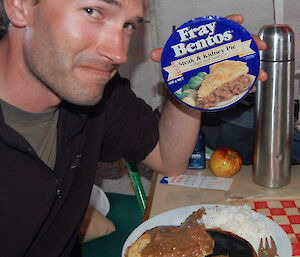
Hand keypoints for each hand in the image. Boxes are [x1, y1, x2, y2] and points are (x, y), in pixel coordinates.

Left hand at [150, 14, 266, 81]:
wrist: (185, 92)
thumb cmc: (182, 72)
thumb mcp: (173, 63)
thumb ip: (165, 56)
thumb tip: (153, 54)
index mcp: (208, 44)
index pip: (220, 29)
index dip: (230, 22)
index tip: (238, 19)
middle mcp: (219, 53)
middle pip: (238, 43)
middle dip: (250, 43)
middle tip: (258, 46)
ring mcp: (225, 65)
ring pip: (243, 62)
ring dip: (254, 67)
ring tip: (259, 74)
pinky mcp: (227, 79)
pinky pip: (240, 79)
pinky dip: (247, 84)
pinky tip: (251, 87)